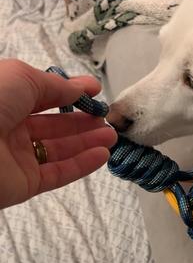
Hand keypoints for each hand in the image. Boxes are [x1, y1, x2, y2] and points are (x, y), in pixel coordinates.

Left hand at [0, 59, 116, 208]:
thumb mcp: (22, 78)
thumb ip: (55, 85)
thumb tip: (81, 88)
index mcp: (4, 98)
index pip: (42, 96)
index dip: (69, 93)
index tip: (96, 92)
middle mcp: (9, 127)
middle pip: (53, 125)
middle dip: (82, 121)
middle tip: (107, 118)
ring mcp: (16, 157)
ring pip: (58, 150)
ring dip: (87, 142)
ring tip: (112, 135)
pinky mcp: (23, 184)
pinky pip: (57, 174)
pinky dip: (81, 165)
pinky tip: (102, 154)